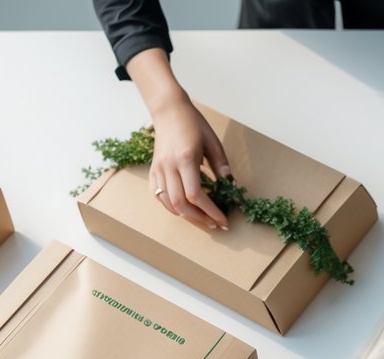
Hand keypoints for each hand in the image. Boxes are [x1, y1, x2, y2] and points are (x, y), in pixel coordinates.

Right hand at [148, 99, 231, 229]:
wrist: (169, 111)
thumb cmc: (193, 124)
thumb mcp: (213, 142)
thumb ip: (221, 166)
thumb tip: (231, 187)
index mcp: (186, 159)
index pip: (196, 195)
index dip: (210, 211)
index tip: (222, 220)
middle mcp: (169, 167)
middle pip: (181, 204)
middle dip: (199, 218)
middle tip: (214, 223)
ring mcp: (158, 169)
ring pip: (168, 203)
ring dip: (186, 215)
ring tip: (202, 218)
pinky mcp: (152, 170)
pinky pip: (158, 196)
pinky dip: (171, 207)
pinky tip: (184, 209)